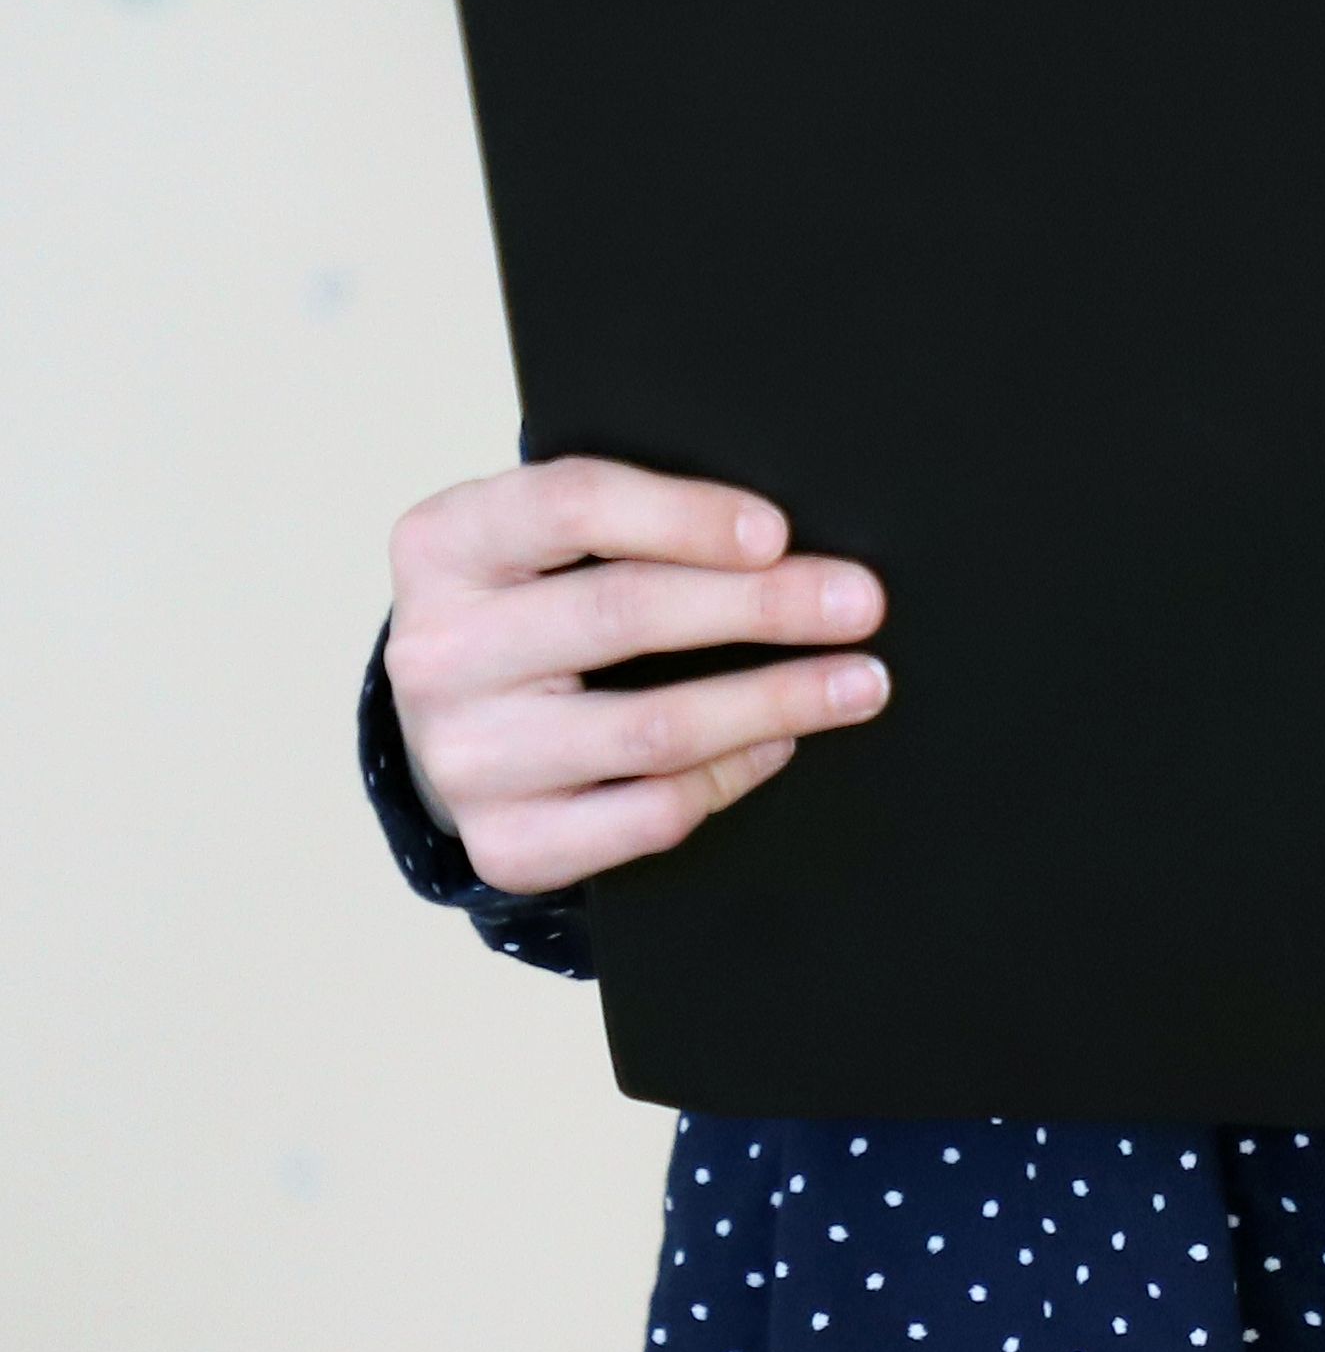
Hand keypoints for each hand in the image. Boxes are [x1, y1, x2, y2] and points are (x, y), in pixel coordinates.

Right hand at [385, 456, 888, 894]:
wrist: (448, 719)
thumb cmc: (530, 600)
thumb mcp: (542, 537)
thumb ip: (630, 520)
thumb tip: (782, 539)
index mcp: (446, 545)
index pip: (570, 507)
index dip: (683, 516)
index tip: (777, 533)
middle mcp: (437, 652)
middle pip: (623, 614)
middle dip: (762, 606)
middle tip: (860, 604)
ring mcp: (466, 758)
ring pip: (652, 728)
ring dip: (775, 701)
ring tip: (858, 682)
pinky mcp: (506, 844)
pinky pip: (649, 814)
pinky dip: (730, 774)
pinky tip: (779, 743)